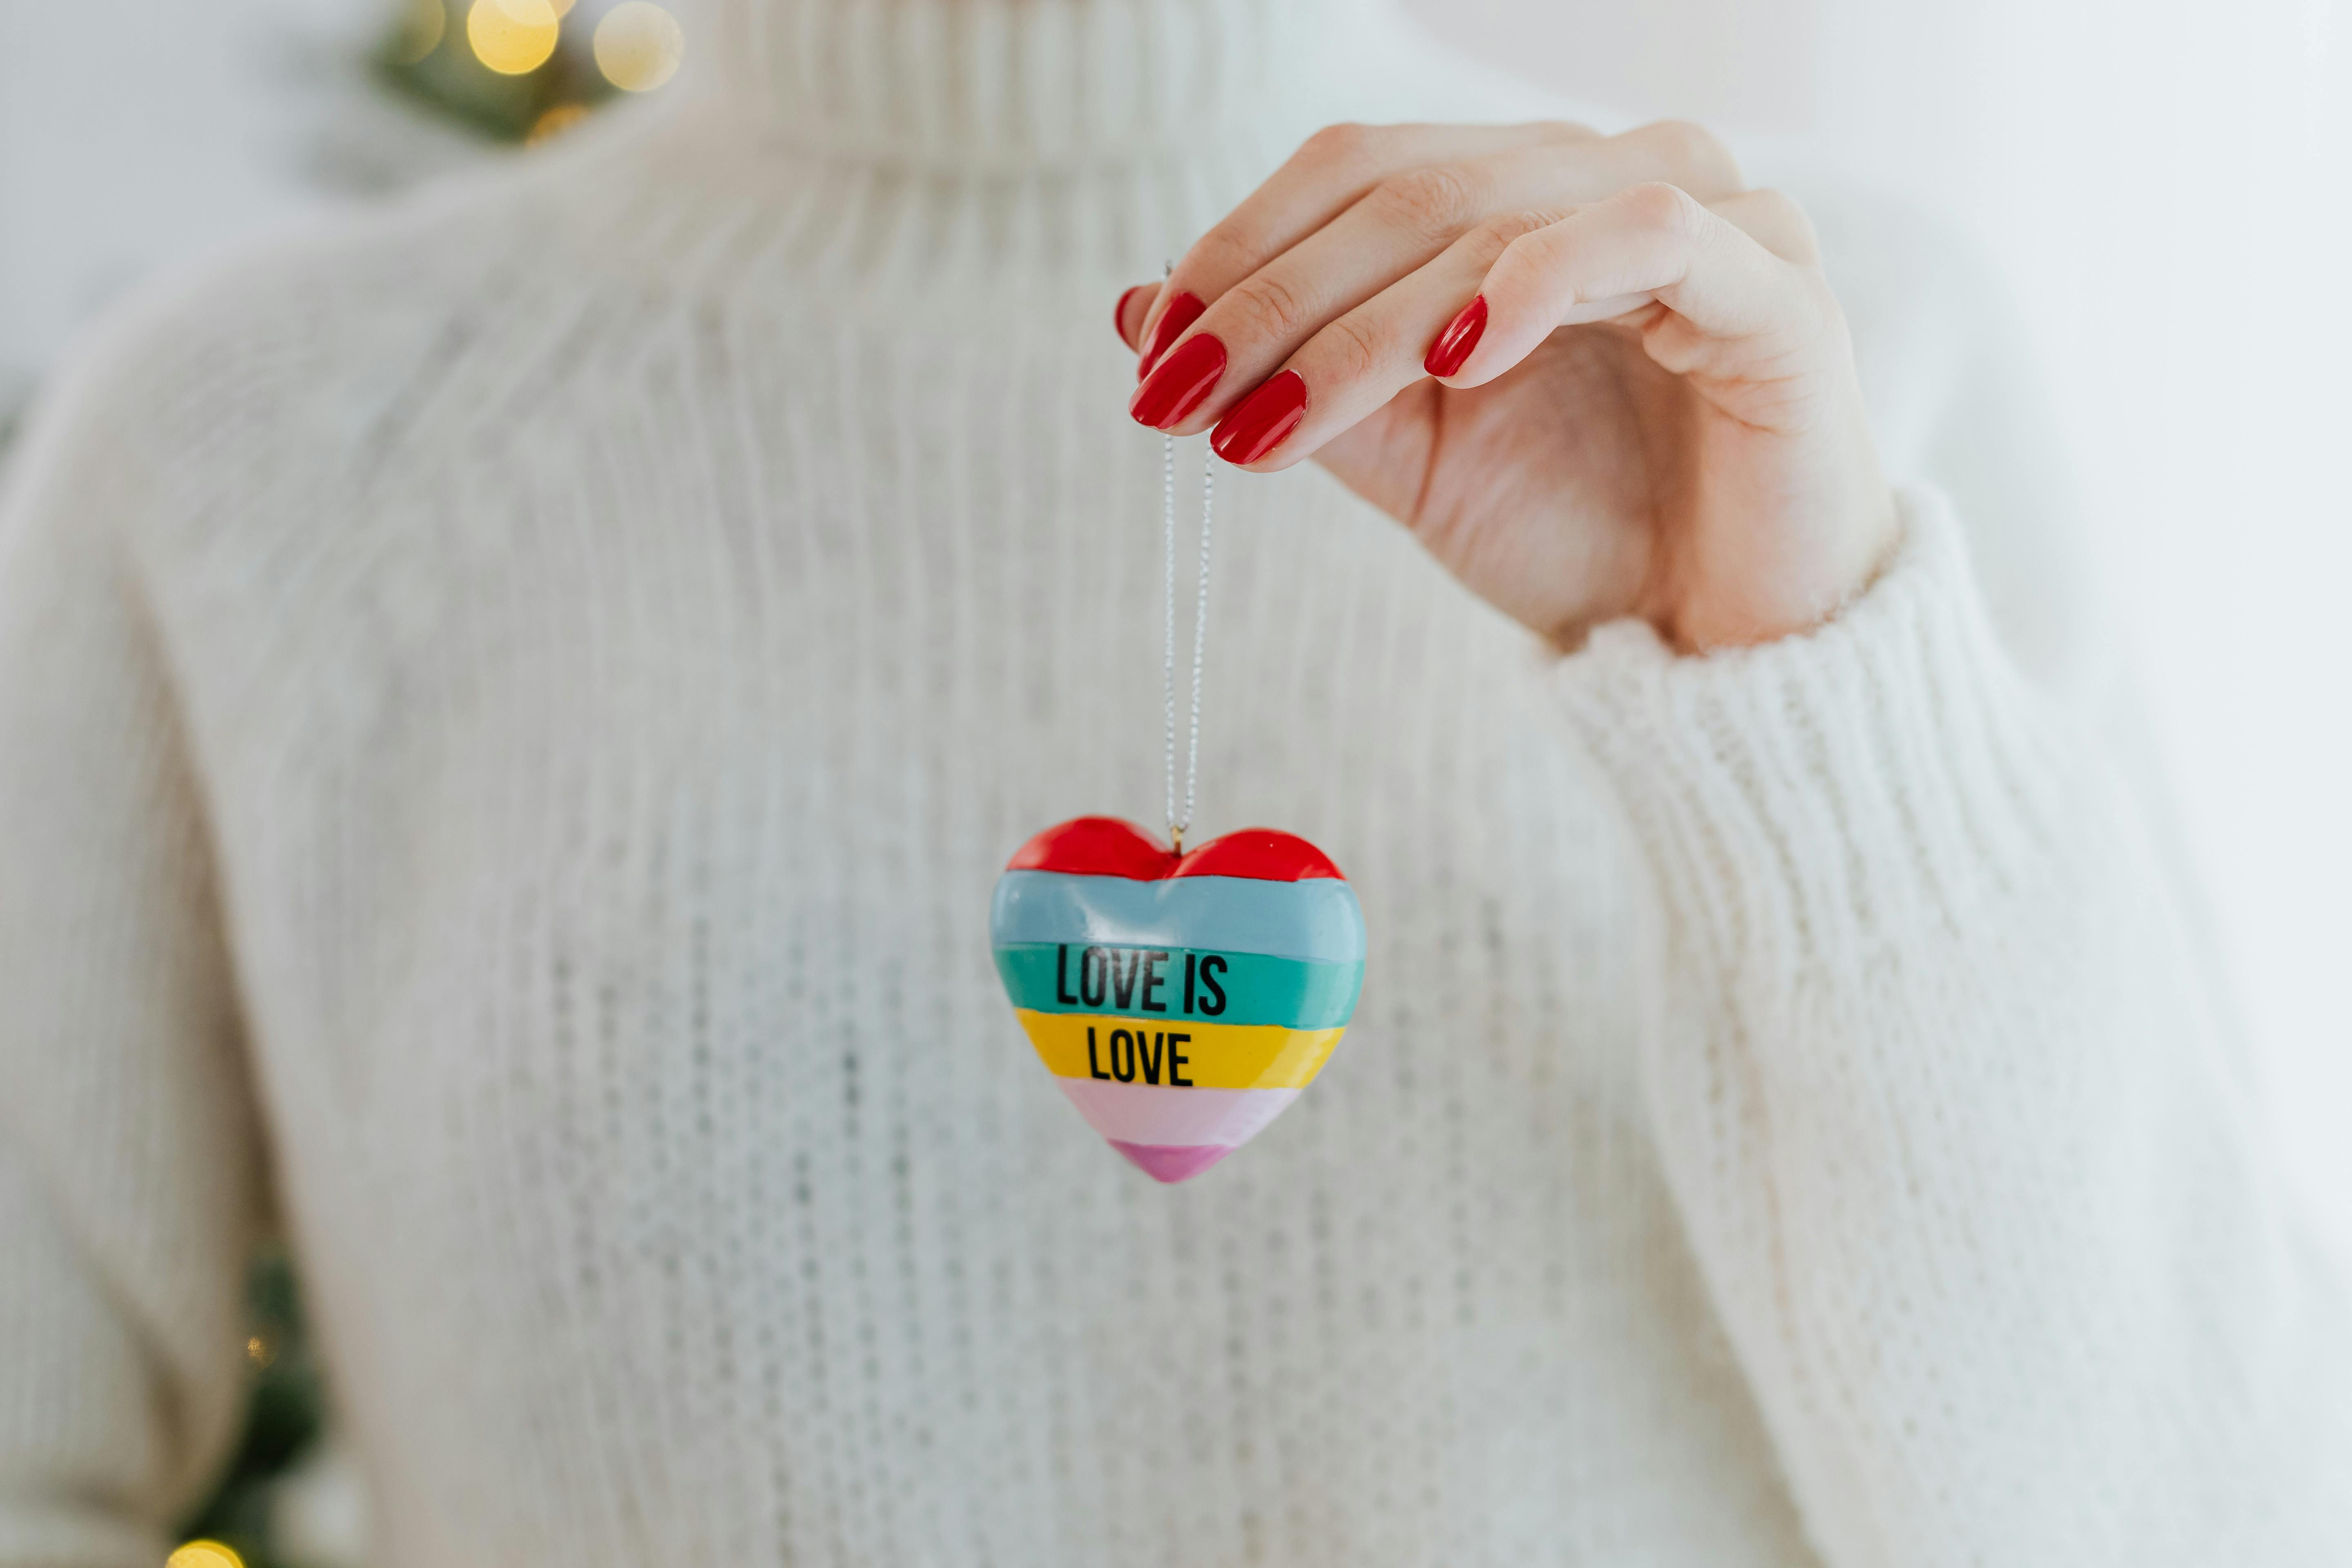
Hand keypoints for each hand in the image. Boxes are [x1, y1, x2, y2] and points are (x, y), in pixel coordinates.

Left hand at [1116, 121, 1896, 650]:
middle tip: (1178, 391)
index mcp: (1521, 200)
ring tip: (1272, 414)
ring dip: (1364, 321)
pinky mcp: (1777, 289)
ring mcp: (1710, 217)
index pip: (1358, 172)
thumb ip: (1302, 379)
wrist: (1728, 643)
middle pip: (1408, 188)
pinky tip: (1455, 360)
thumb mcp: (1410, 459)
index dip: (1243, 249)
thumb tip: (1144, 313)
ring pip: (1498, 213)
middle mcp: (1607, 181)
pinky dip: (1535, 282)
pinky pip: (1647, 236)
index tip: (1153, 356)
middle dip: (1274, 298)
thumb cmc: (1580, 532)